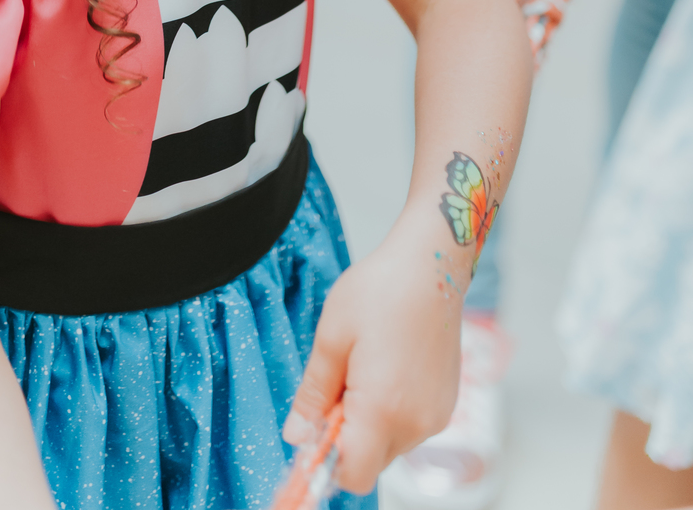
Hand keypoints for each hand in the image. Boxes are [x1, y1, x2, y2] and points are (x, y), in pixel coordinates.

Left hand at [285, 214, 460, 493]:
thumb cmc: (380, 292)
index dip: (327, 462)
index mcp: (383, 410)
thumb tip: (295, 436)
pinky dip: (392, 413)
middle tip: (338, 384)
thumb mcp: (331, 338)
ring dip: (369, 424)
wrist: (431, 265)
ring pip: (390, 446)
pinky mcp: (446, 404)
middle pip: (371, 462)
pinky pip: (410, 428)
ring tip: (363, 368)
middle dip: (347, 437)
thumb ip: (313, 395)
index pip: (353, 476)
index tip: (313, 432)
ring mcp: (436, 416)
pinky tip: (386, 368)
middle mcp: (416, 423)